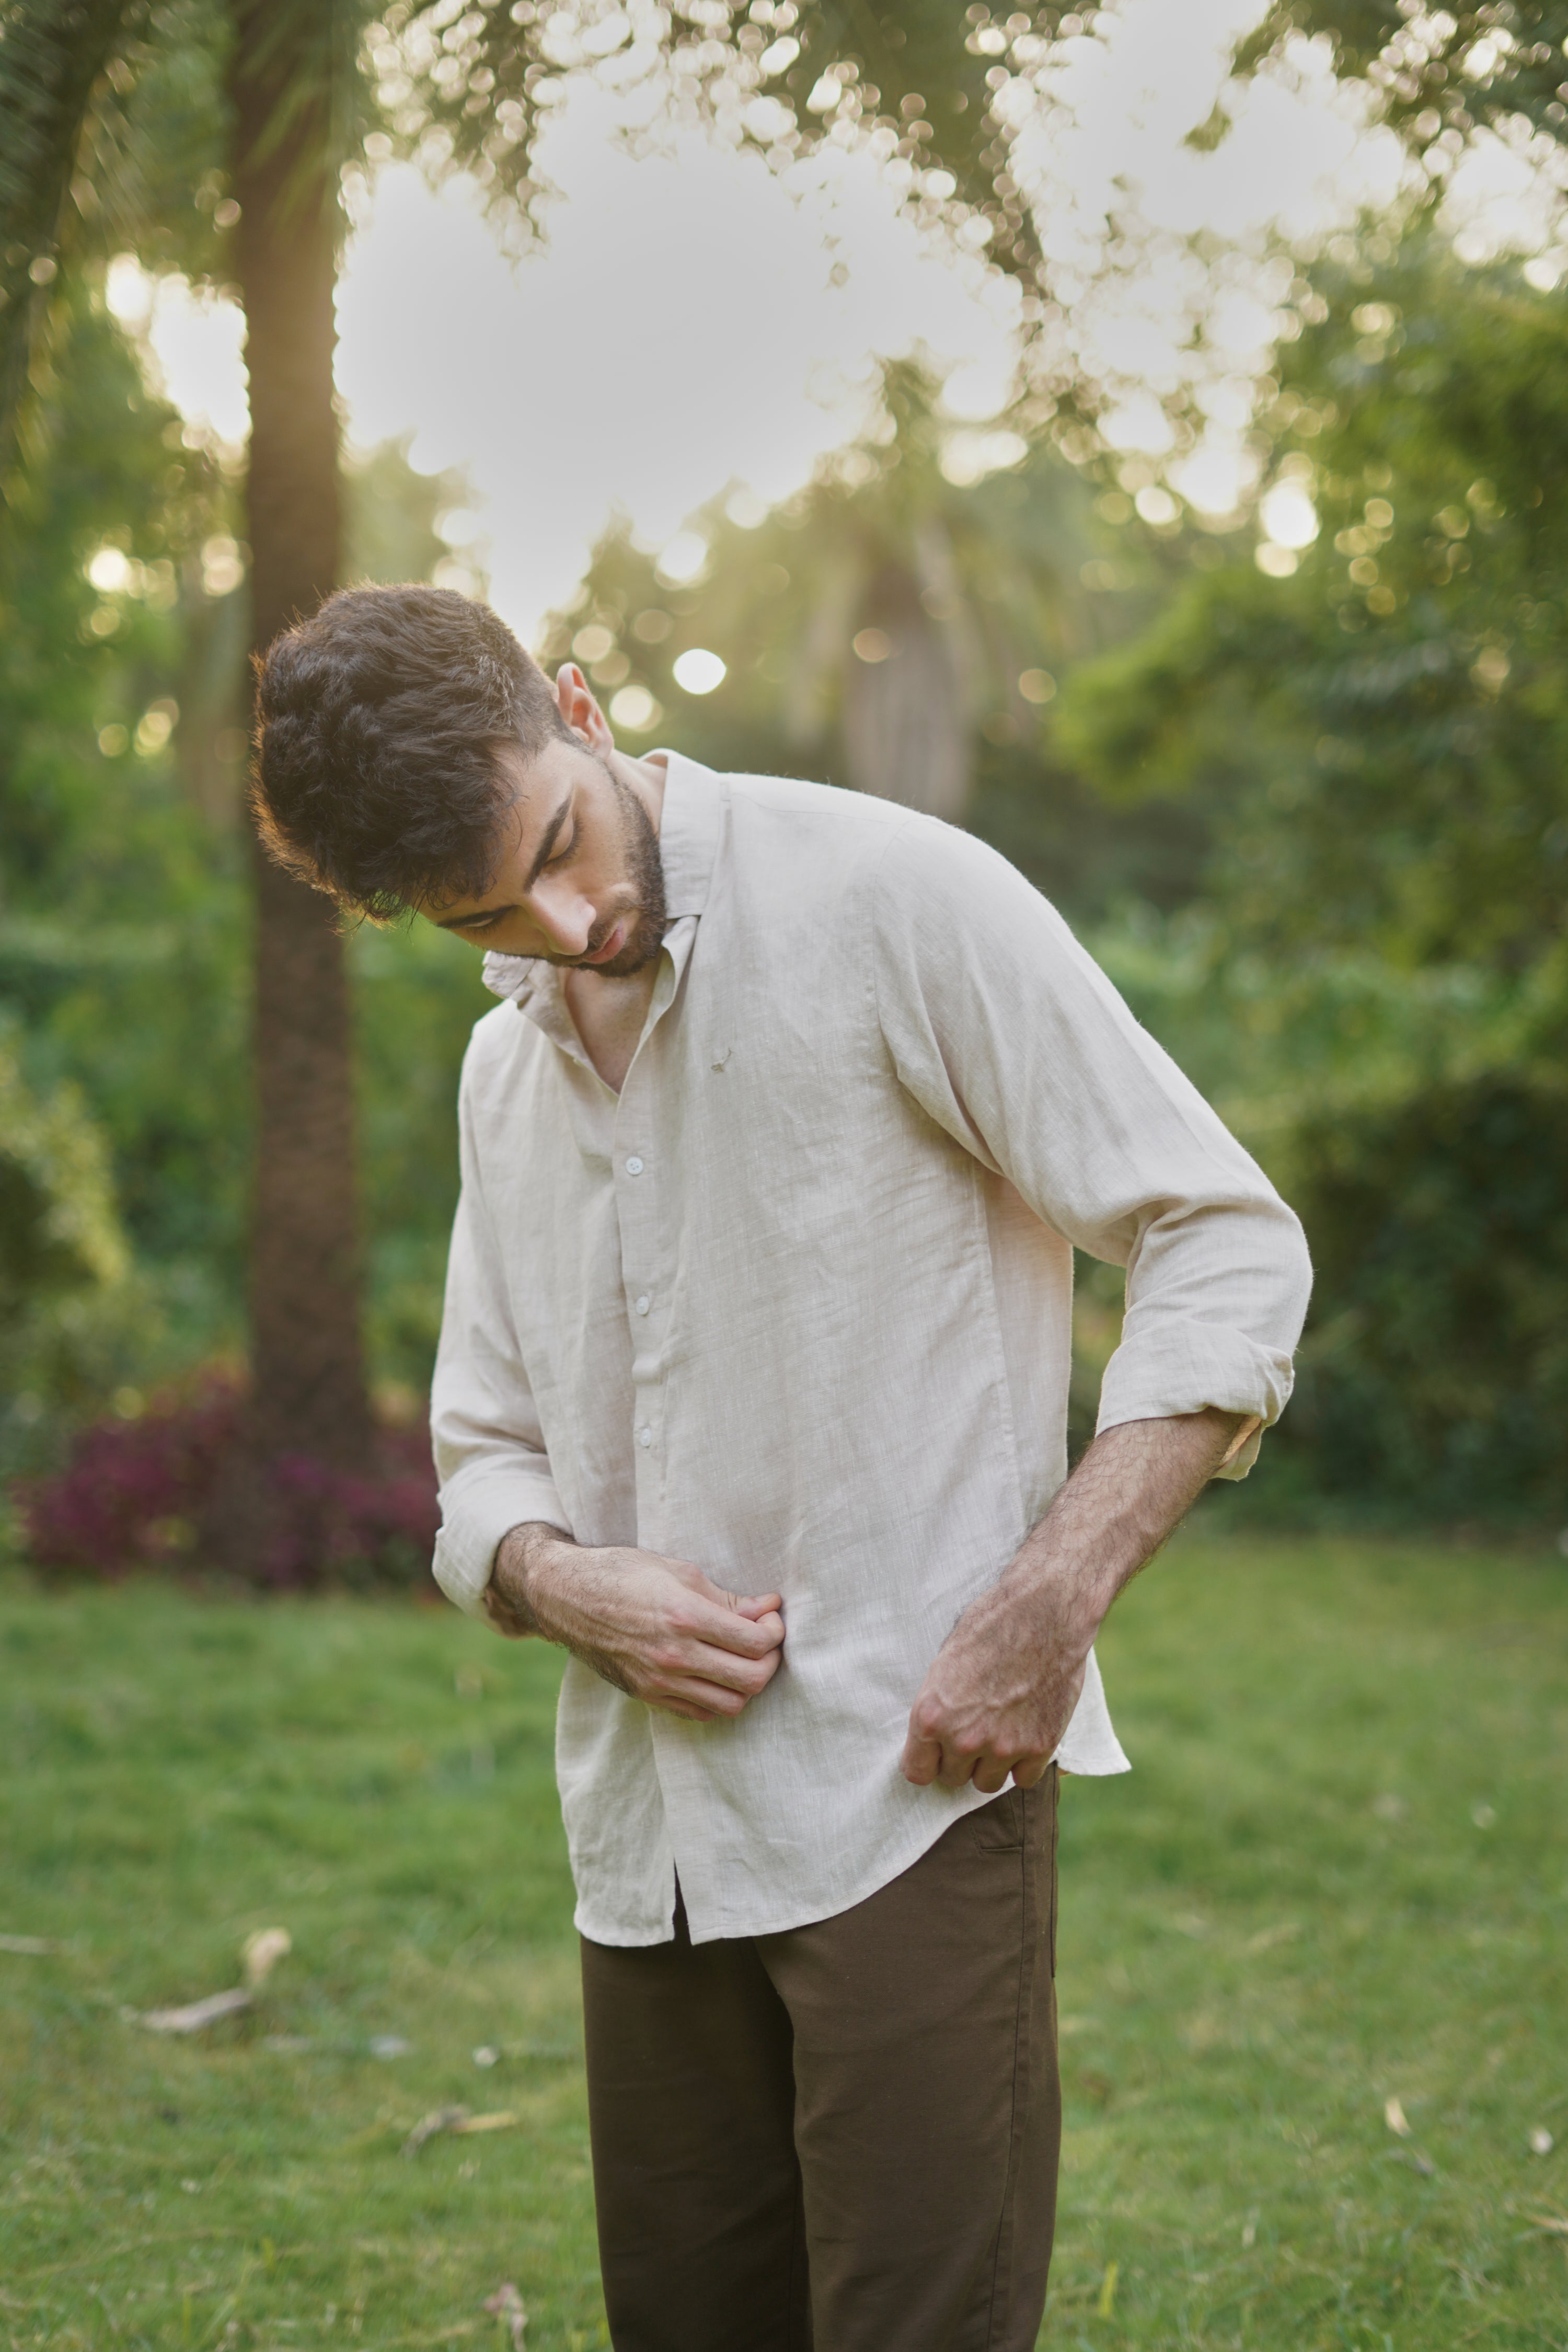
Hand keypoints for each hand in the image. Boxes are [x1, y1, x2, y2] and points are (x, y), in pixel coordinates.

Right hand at [486, 1524, 784, 1724]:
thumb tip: (769, 1608)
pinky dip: (719, 1698)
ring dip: (747, 1684)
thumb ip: (727, 1598)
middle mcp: (673, 1655)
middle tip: (764, 1640)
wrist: (565, 1597)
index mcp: (684, 1616)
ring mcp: (659, 1681)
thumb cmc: (623, 1573)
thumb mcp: (678, 1571)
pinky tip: (716, 1674)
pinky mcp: (647, 1696)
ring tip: (743, 1659)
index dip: (775, 1631)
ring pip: (731, 1704)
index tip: (770, 1617)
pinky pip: (701, 1713)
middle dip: (770, 1660)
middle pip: (751, 1679)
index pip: (755, 1642)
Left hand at [900, 1578, 1084, 1793]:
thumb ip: (939, 1708)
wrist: (1043, 1613)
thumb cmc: (990, 1627)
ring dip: (990, 1765)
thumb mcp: (945, 1664)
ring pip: (987, 1784)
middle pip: (953, 1778)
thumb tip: (934, 1736)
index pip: (917, 1772)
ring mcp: (1003, 1746)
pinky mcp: (1040, 1747)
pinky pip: (1023, 1779)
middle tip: (974, 1731)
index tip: (936, 1754)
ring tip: (999, 1733)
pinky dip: (1023, 1764)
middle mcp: (964, 1738)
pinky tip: (1024, 1737)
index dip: (927, 1762)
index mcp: (931, 1715)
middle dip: (960, 1759)